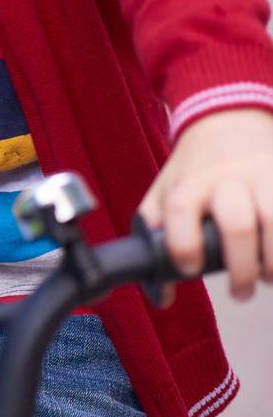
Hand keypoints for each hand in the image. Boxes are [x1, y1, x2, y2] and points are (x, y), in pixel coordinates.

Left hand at [138, 107, 272, 305]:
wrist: (227, 119)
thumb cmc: (194, 169)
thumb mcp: (164, 192)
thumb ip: (155, 240)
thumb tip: (163, 297)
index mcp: (189, 183)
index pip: (180, 210)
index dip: (183, 244)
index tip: (190, 268)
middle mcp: (226, 179)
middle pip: (237, 223)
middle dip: (242, 267)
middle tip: (240, 292)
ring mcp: (262, 176)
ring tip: (269, 279)